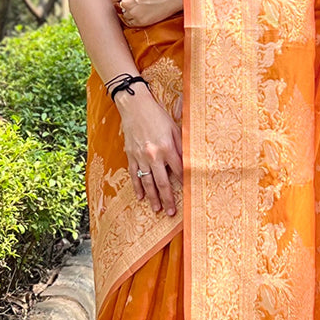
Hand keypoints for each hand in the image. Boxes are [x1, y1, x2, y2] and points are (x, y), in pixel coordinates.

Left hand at [113, 0, 182, 28]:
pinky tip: (145, 14)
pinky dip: (136, 20)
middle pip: (119, 6)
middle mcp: (125, 0)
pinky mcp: (140, 22)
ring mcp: (132, 12)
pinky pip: (132, 23)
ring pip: (125, 15)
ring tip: (144, 8)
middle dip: (126, 5)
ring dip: (131, 13)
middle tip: (137, 4)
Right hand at [116, 85, 182, 215]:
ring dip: (153, 197)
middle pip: (162, 182)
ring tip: (157, 209)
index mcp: (167, 148)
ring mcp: (141, 157)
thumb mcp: (174, 128)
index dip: (183, 184)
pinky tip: (141, 197)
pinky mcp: (130, 155)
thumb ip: (181, 146)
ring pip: (147, 182)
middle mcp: (154, 155)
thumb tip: (188, 162)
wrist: (135, 106)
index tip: (188, 196)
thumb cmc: (157, 116)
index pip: (178, 171)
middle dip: (168, 199)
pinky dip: (137, 187)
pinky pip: (134, 175)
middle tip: (171, 212)